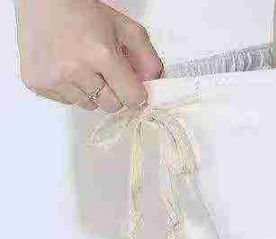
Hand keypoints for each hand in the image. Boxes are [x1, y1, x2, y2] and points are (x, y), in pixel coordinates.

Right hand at [15, 0, 162, 111]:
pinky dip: (71, 90)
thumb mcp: (124, 27)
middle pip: (111, 105)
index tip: (131, 86)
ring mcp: (54, 78)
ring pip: (89, 106)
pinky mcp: (37, 82)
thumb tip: (154, 85)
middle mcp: (75, 69)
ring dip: (91, 92)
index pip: (131, 98)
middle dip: (114, 92)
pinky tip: (65, 68)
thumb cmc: (85, 11)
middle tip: (104, 71)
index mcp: (101, 54)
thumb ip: (147, 58)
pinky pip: (67, 102)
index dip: (135, 93)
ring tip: (81, 66)